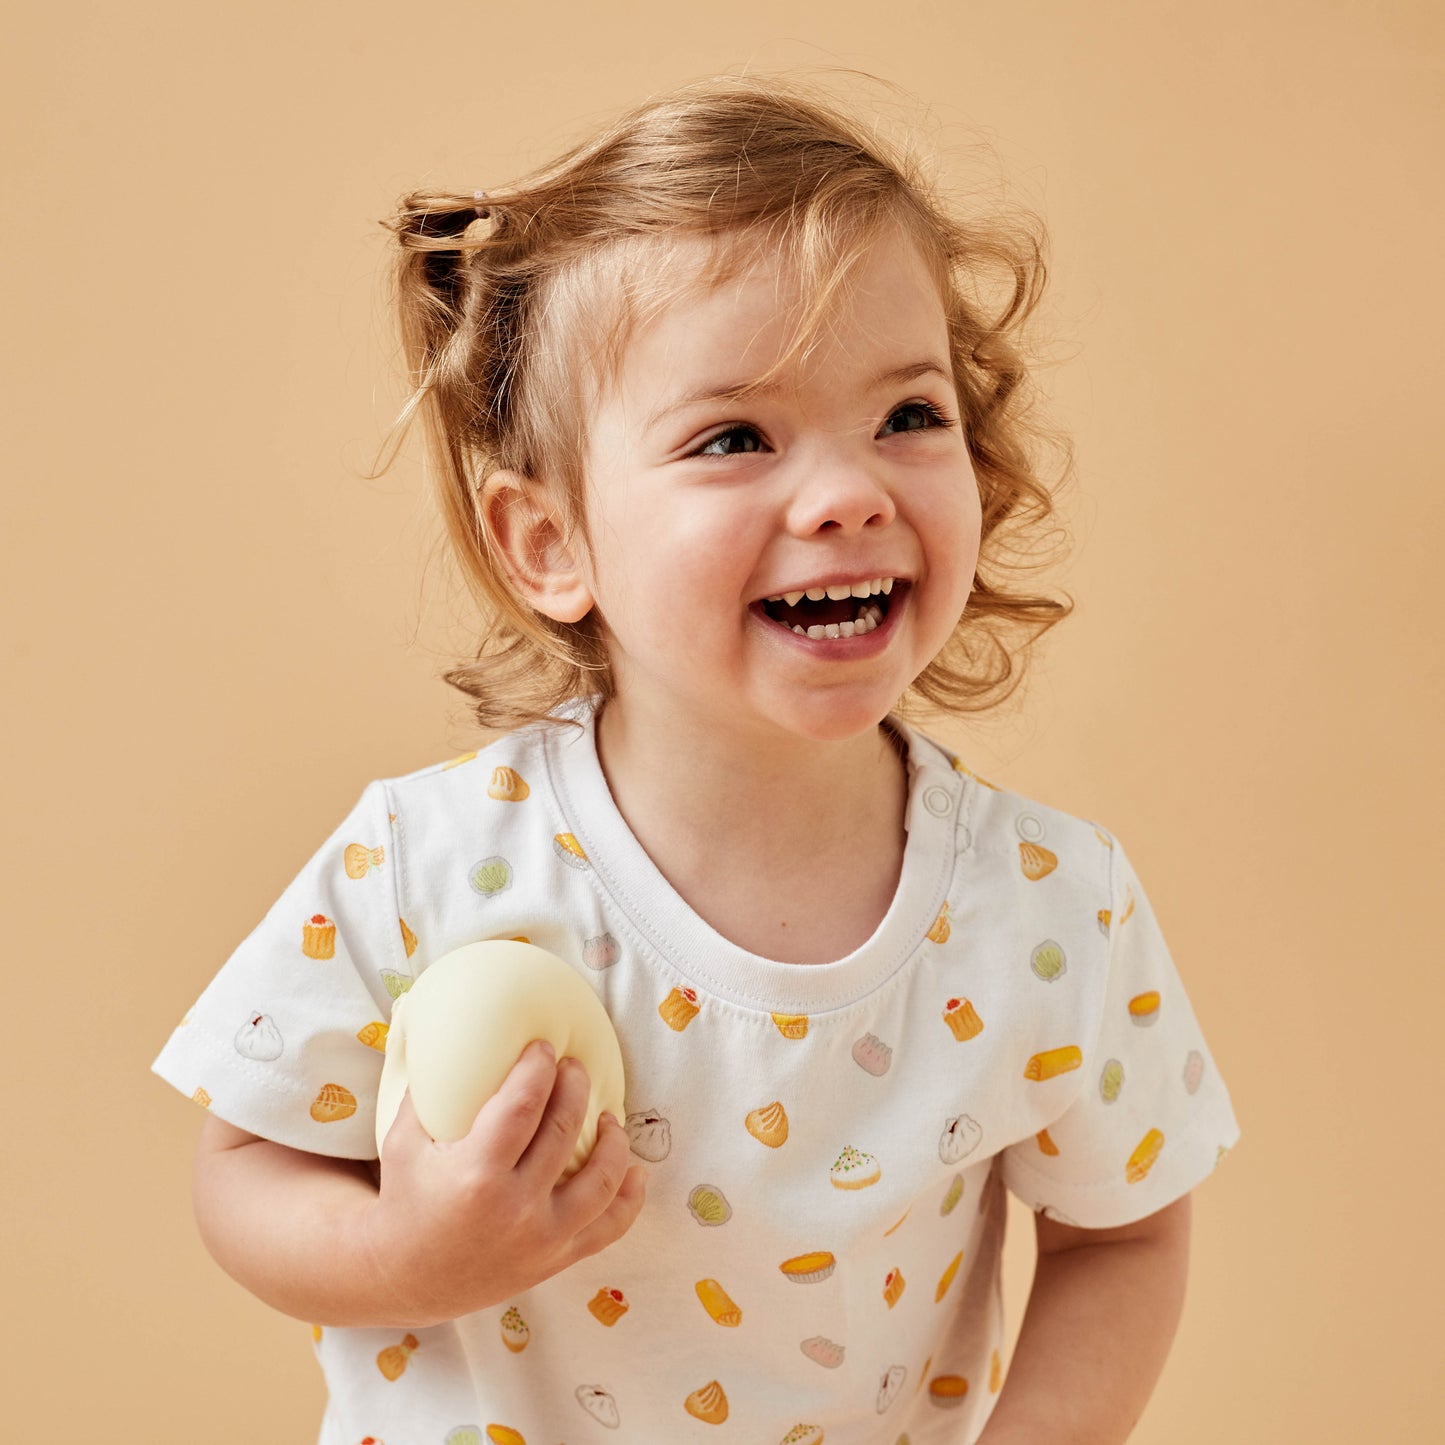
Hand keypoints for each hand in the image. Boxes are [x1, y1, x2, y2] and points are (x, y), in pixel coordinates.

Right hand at [364, 1039, 646, 1325]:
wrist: (407, 1278)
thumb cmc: (406, 1198)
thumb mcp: (402, 1141)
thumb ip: (423, 1089)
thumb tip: (435, 1029)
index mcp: (475, 1174)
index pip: (522, 1106)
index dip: (538, 1068)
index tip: (544, 1047)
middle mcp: (514, 1208)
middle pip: (563, 1131)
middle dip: (574, 1088)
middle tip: (573, 1067)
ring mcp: (541, 1238)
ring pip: (600, 1181)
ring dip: (613, 1141)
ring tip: (607, 1117)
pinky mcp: (556, 1258)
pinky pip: (609, 1228)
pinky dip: (630, 1198)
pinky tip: (636, 1171)